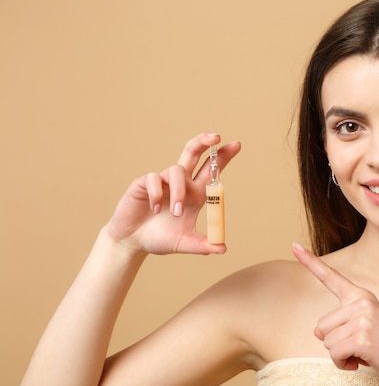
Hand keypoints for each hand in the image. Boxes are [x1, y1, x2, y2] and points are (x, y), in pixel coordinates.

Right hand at [106, 133, 240, 255]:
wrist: (133, 242)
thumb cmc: (160, 238)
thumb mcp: (184, 243)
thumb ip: (202, 246)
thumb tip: (222, 249)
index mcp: (195, 193)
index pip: (211, 170)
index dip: (223, 157)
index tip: (237, 145)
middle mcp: (180, 183)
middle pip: (193, 153)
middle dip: (204, 142)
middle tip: (216, 137)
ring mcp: (162, 181)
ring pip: (176, 170)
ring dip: (179, 191)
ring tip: (177, 213)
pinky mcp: (144, 183)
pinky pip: (154, 179)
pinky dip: (157, 194)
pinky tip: (155, 209)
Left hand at [292, 242, 378, 385]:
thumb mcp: (366, 327)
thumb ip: (341, 324)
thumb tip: (317, 334)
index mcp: (361, 296)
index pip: (331, 277)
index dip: (310, 262)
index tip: (293, 246)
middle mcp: (360, 302)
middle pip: (321, 327)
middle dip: (335, 342)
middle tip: (361, 346)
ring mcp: (361, 318)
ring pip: (327, 343)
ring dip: (341, 355)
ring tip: (365, 353)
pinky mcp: (361, 337)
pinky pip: (335, 355)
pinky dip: (343, 364)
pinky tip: (362, 362)